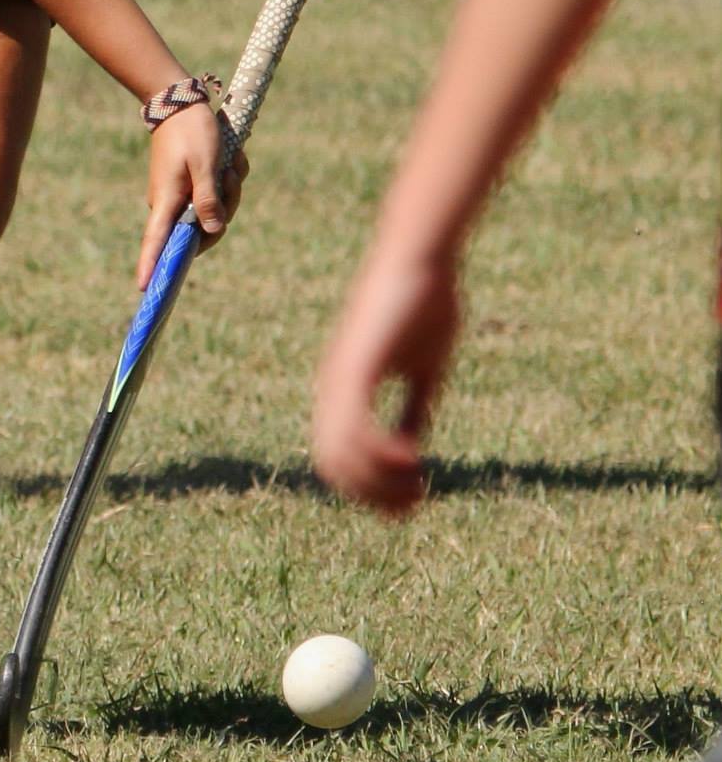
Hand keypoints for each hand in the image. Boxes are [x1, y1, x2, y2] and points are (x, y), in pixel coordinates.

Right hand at [136, 100, 248, 287]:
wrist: (180, 103)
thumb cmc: (192, 132)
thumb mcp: (206, 164)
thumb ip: (209, 199)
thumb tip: (213, 230)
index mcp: (168, 200)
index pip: (156, 241)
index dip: (150, 265)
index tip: (144, 289)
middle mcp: (170, 204)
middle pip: (202, 229)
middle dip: (226, 208)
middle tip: (232, 176)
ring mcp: (179, 196)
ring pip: (212, 212)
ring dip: (229, 190)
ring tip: (232, 162)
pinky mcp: (189, 187)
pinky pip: (213, 196)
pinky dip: (226, 181)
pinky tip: (231, 159)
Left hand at [311, 245, 460, 514]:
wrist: (419, 258)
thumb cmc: (426, 304)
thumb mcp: (422, 369)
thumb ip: (413, 408)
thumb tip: (412, 451)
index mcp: (346, 387)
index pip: (340, 457)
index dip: (372, 488)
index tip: (413, 497)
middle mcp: (335, 387)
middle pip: (335, 468)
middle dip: (374, 497)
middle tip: (416, 503)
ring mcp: (341, 377)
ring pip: (341, 457)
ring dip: (380, 484)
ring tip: (417, 488)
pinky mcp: (355, 367)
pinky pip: (356, 430)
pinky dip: (381, 458)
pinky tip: (413, 461)